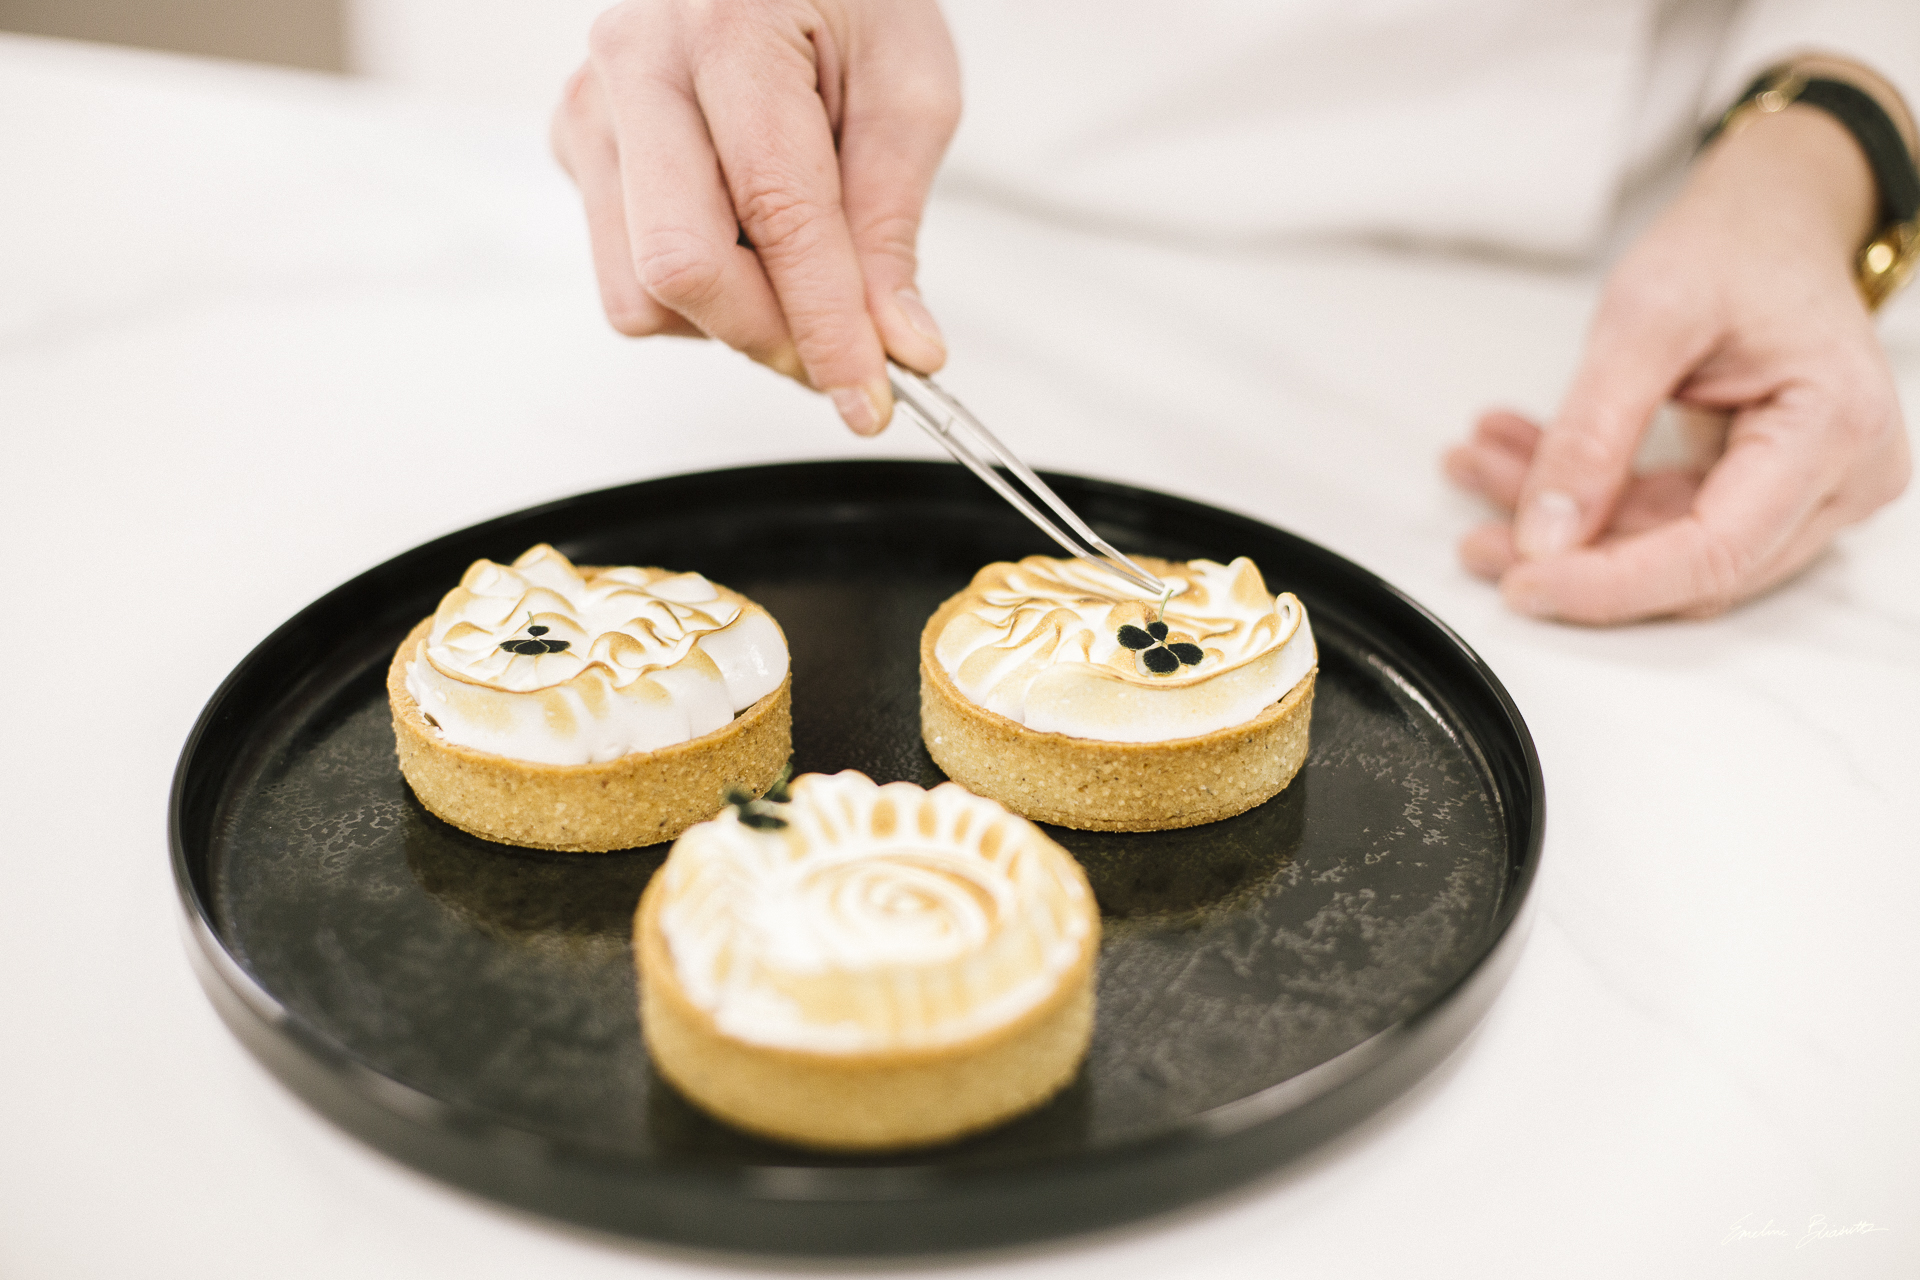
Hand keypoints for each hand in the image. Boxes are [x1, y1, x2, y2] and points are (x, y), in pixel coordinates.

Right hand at [552, 0, 960, 433]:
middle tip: (843, 355)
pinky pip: (627, 279)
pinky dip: (696, 292)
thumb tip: (897, 344)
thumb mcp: (909, 92)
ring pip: (643, 296)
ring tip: (792, 261)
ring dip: (731, 318)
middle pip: (680, 270)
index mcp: (728, 29)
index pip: (775, 218)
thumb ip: (892, 226)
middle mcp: (637, 64)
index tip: (868, 398)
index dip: (826, 327)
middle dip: (772, 339)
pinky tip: (739, 234)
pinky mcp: (577, 149)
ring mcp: (591, 110)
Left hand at [1446, 86, 1911, 622]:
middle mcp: (1843, 476)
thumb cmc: (1737, 246)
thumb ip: (1592, 430)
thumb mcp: (1646, 317)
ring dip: (1566, 522)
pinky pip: (1665, 521)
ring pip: (1666, 549)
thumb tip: (1545, 536)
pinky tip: (1518, 458)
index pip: (1715, 552)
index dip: (1611, 583)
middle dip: (1573, 553)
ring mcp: (1811, 492)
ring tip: (1482, 464)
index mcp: (1834, 427)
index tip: (1523, 582)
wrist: (1773, 218)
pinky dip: (1589, 496)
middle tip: (1475, 537)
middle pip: (1690, 566)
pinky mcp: (1765, 493)